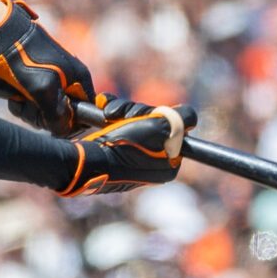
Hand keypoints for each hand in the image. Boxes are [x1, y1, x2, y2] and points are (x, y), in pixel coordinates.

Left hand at [0, 0, 100, 133]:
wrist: (0, 33)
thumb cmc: (22, 57)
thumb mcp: (43, 89)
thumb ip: (57, 114)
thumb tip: (64, 131)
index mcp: (79, 79)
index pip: (85, 112)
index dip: (69, 121)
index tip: (51, 119)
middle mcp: (69, 81)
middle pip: (62, 115)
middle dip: (42, 116)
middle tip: (29, 104)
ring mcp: (52, 80)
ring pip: (45, 111)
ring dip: (28, 110)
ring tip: (18, 97)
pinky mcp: (36, 81)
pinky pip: (32, 103)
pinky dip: (21, 103)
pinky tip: (13, 95)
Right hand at [59, 97, 192, 195]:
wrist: (86, 161)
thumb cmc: (125, 145)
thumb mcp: (163, 127)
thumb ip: (183, 119)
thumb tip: (190, 116)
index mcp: (168, 166)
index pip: (173, 129)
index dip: (160, 117)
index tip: (147, 117)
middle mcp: (151, 166)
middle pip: (153, 124)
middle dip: (137, 113)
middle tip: (125, 117)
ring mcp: (131, 161)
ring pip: (134, 122)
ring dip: (121, 111)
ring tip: (108, 115)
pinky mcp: (112, 154)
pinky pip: (117, 128)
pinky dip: (110, 116)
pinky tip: (103, 114)